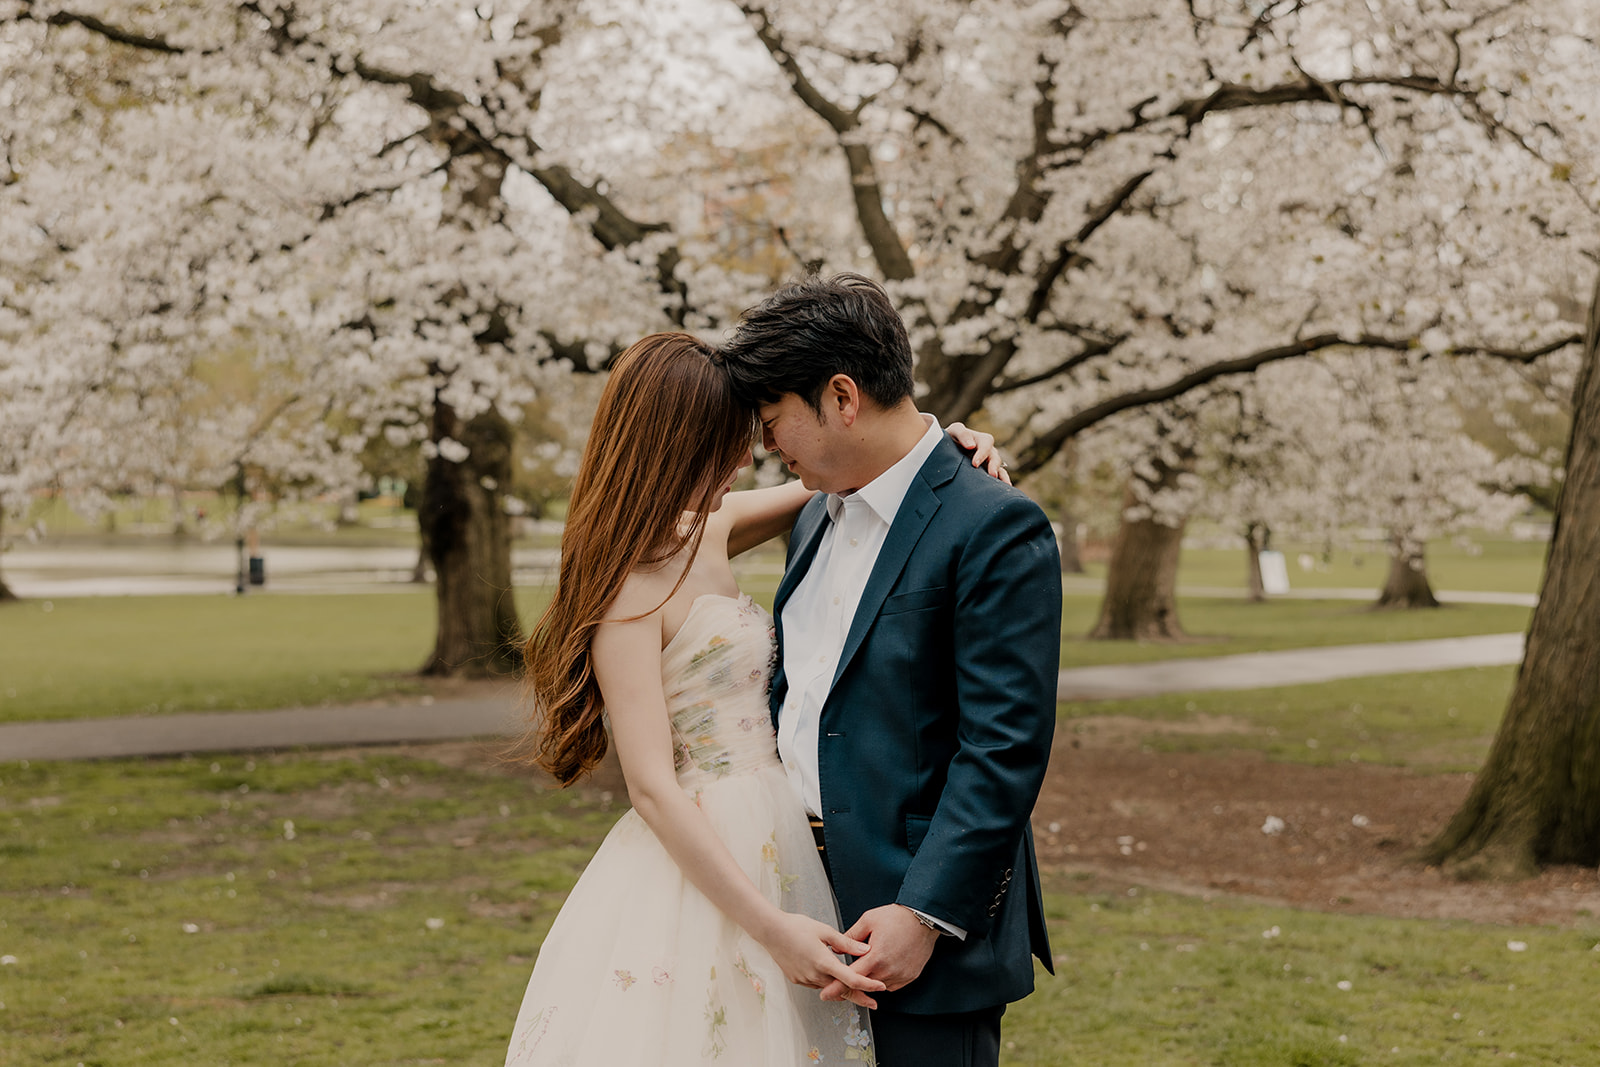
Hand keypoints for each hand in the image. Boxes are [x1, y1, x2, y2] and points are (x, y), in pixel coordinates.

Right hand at [758, 911, 885, 1008]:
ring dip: (841, 989)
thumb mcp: (824, 931)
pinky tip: (830, 975)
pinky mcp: (797, 979)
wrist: (770, 931)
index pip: (851, 979)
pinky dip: (827, 983)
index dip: (868, 985)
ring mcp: (804, 979)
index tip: (881, 988)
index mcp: (824, 962)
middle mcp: (814, 975)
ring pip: (828, 988)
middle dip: (858, 996)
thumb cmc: (797, 926)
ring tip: (856, 987)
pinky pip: (816, 984)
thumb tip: (866, 950)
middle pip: (841, 990)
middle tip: (874, 1003)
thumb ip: (846, 943)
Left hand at [817, 904, 939, 1001]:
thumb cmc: (897, 917)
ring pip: (877, 986)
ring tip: (868, 965)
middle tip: (841, 980)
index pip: (851, 977)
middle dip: (852, 984)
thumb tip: (836, 949)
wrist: (923, 919)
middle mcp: (889, 970)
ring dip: (869, 980)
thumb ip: (850, 936)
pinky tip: (882, 967)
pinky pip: (891, 985)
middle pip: (864, 984)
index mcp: (876, 957)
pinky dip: (883, 980)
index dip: (836, 987)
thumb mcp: (868, 920)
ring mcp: (901, 975)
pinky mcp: (910, 977)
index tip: (825, 994)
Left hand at [945, 422, 1011, 484]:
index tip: (975, 464)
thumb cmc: (950, 439)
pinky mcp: (987, 474)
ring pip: (999, 469)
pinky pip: (998, 478)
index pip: (986, 444)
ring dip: (1002, 477)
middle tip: (991, 474)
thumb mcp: (954, 431)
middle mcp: (988, 452)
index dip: (982, 453)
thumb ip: (962, 434)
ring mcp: (988, 464)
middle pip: (995, 457)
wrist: (945, 452)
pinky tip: (1004, 491)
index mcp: (981, 440)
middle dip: (994, 466)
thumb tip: (971, 446)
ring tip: (1005, 486)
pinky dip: (1002, 484)